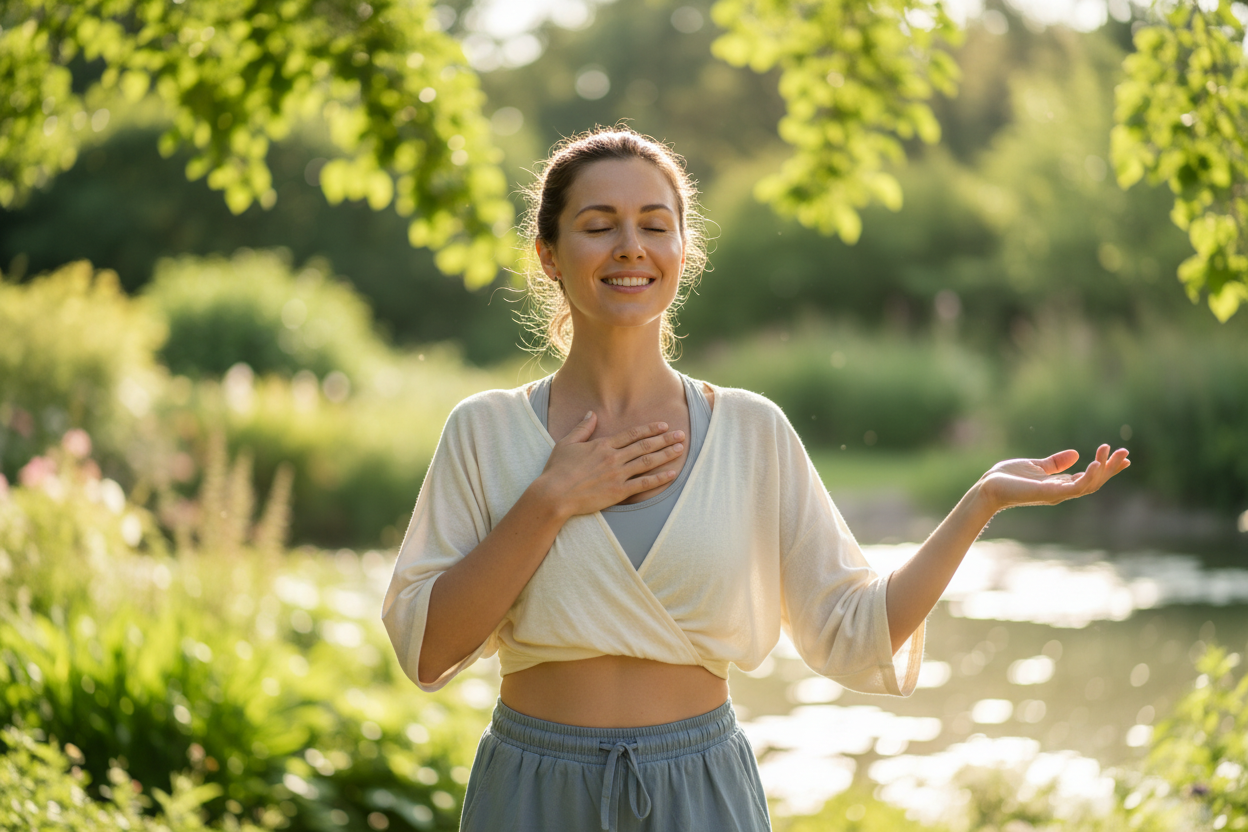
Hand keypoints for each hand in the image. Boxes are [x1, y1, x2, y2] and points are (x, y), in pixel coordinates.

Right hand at [531, 411, 684, 519]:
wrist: (554, 494)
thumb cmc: (557, 470)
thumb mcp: (567, 443)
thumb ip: (582, 428)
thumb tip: (592, 414)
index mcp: (603, 445)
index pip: (632, 434)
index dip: (650, 429)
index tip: (663, 425)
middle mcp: (614, 458)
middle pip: (645, 446)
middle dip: (665, 439)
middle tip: (681, 434)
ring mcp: (617, 475)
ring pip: (647, 462)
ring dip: (666, 454)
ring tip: (680, 448)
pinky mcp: (618, 492)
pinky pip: (644, 484)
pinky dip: (659, 478)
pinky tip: (672, 473)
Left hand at [978, 444, 1130, 513]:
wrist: (988, 487)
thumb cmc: (1007, 478)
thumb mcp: (1035, 466)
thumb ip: (1055, 462)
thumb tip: (1076, 454)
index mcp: (1059, 485)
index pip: (1089, 478)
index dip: (1107, 468)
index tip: (1123, 456)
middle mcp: (1061, 492)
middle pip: (1094, 482)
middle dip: (1111, 469)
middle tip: (1125, 453)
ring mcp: (1055, 494)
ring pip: (1088, 486)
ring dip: (1103, 471)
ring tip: (1112, 455)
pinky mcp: (1047, 494)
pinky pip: (1073, 488)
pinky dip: (1086, 477)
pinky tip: (1094, 464)